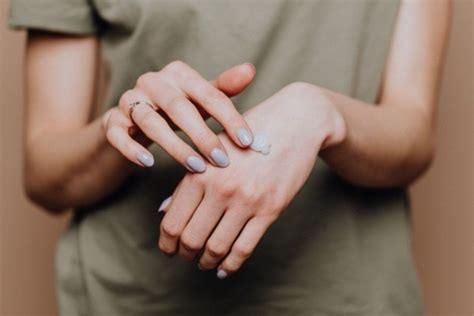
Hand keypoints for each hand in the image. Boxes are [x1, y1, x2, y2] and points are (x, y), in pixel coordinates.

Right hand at [102, 61, 255, 171]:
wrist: (133, 120)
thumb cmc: (176, 109)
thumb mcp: (200, 99)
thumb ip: (222, 89)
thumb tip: (250, 70)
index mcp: (179, 74)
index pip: (209, 94)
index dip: (230, 118)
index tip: (247, 142)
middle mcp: (152, 82)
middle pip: (179, 107)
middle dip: (202, 135)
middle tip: (222, 160)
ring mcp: (129, 100)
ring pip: (150, 122)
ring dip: (175, 146)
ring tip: (196, 167)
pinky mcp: (112, 121)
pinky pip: (119, 134)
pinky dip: (133, 149)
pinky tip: (149, 164)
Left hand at [158, 82, 346, 277]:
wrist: (295, 122)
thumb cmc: (249, 133)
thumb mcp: (213, 149)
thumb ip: (188, 181)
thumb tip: (165, 211)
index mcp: (200, 172)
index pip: (172, 222)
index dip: (167, 243)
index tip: (169, 249)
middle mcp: (220, 188)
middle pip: (191, 239)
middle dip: (185, 254)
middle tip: (186, 256)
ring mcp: (247, 200)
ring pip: (217, 247)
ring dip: (206, 261)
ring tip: (205, 262)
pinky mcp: (271, 209)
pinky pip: (244, 248)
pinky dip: (231, 265)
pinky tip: (225, 268)